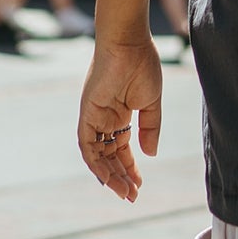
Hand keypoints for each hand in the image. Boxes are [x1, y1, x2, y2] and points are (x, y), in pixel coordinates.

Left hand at [78, 34, 162, 202]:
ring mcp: (94, 117)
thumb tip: (150, 154)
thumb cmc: (142, 64)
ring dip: (109, 175)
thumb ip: (150, 127)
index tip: (139, 185)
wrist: (128, 42)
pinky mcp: (87, 114)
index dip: (130, 167)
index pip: (122, 148)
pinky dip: (95, 162)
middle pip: (109, 156)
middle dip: (120, 176)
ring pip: (98, 155)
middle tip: (132, 196)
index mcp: (120, 114)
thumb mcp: (151, 101)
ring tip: (124, 192)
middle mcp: (105, 119)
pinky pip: (87, 144)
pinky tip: (107, 177)